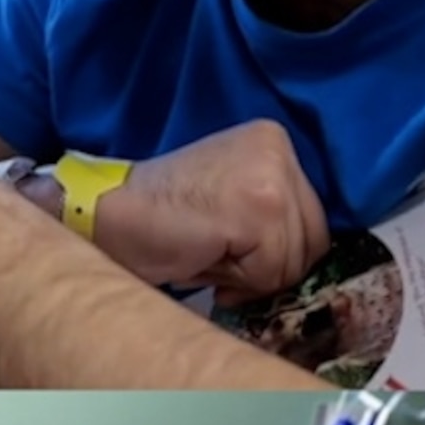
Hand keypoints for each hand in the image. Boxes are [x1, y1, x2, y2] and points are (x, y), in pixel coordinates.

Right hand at [90, 122, 329, 298]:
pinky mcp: (257, 209)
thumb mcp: (233, 200)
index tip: (234, 249)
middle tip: (218, 256)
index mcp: (274, 141)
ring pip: (294, 261)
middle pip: (313, 241)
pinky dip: (238, 282)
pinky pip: (271, 272)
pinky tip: (205, 259)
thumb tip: (311, 265)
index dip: (277, 251)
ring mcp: (271, 177)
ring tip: (208, 254)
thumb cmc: (164, 219)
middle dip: (268, 266)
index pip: (314, 218)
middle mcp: (279, 150)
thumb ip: (275, 217)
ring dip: (251, 276)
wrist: (110, 215)